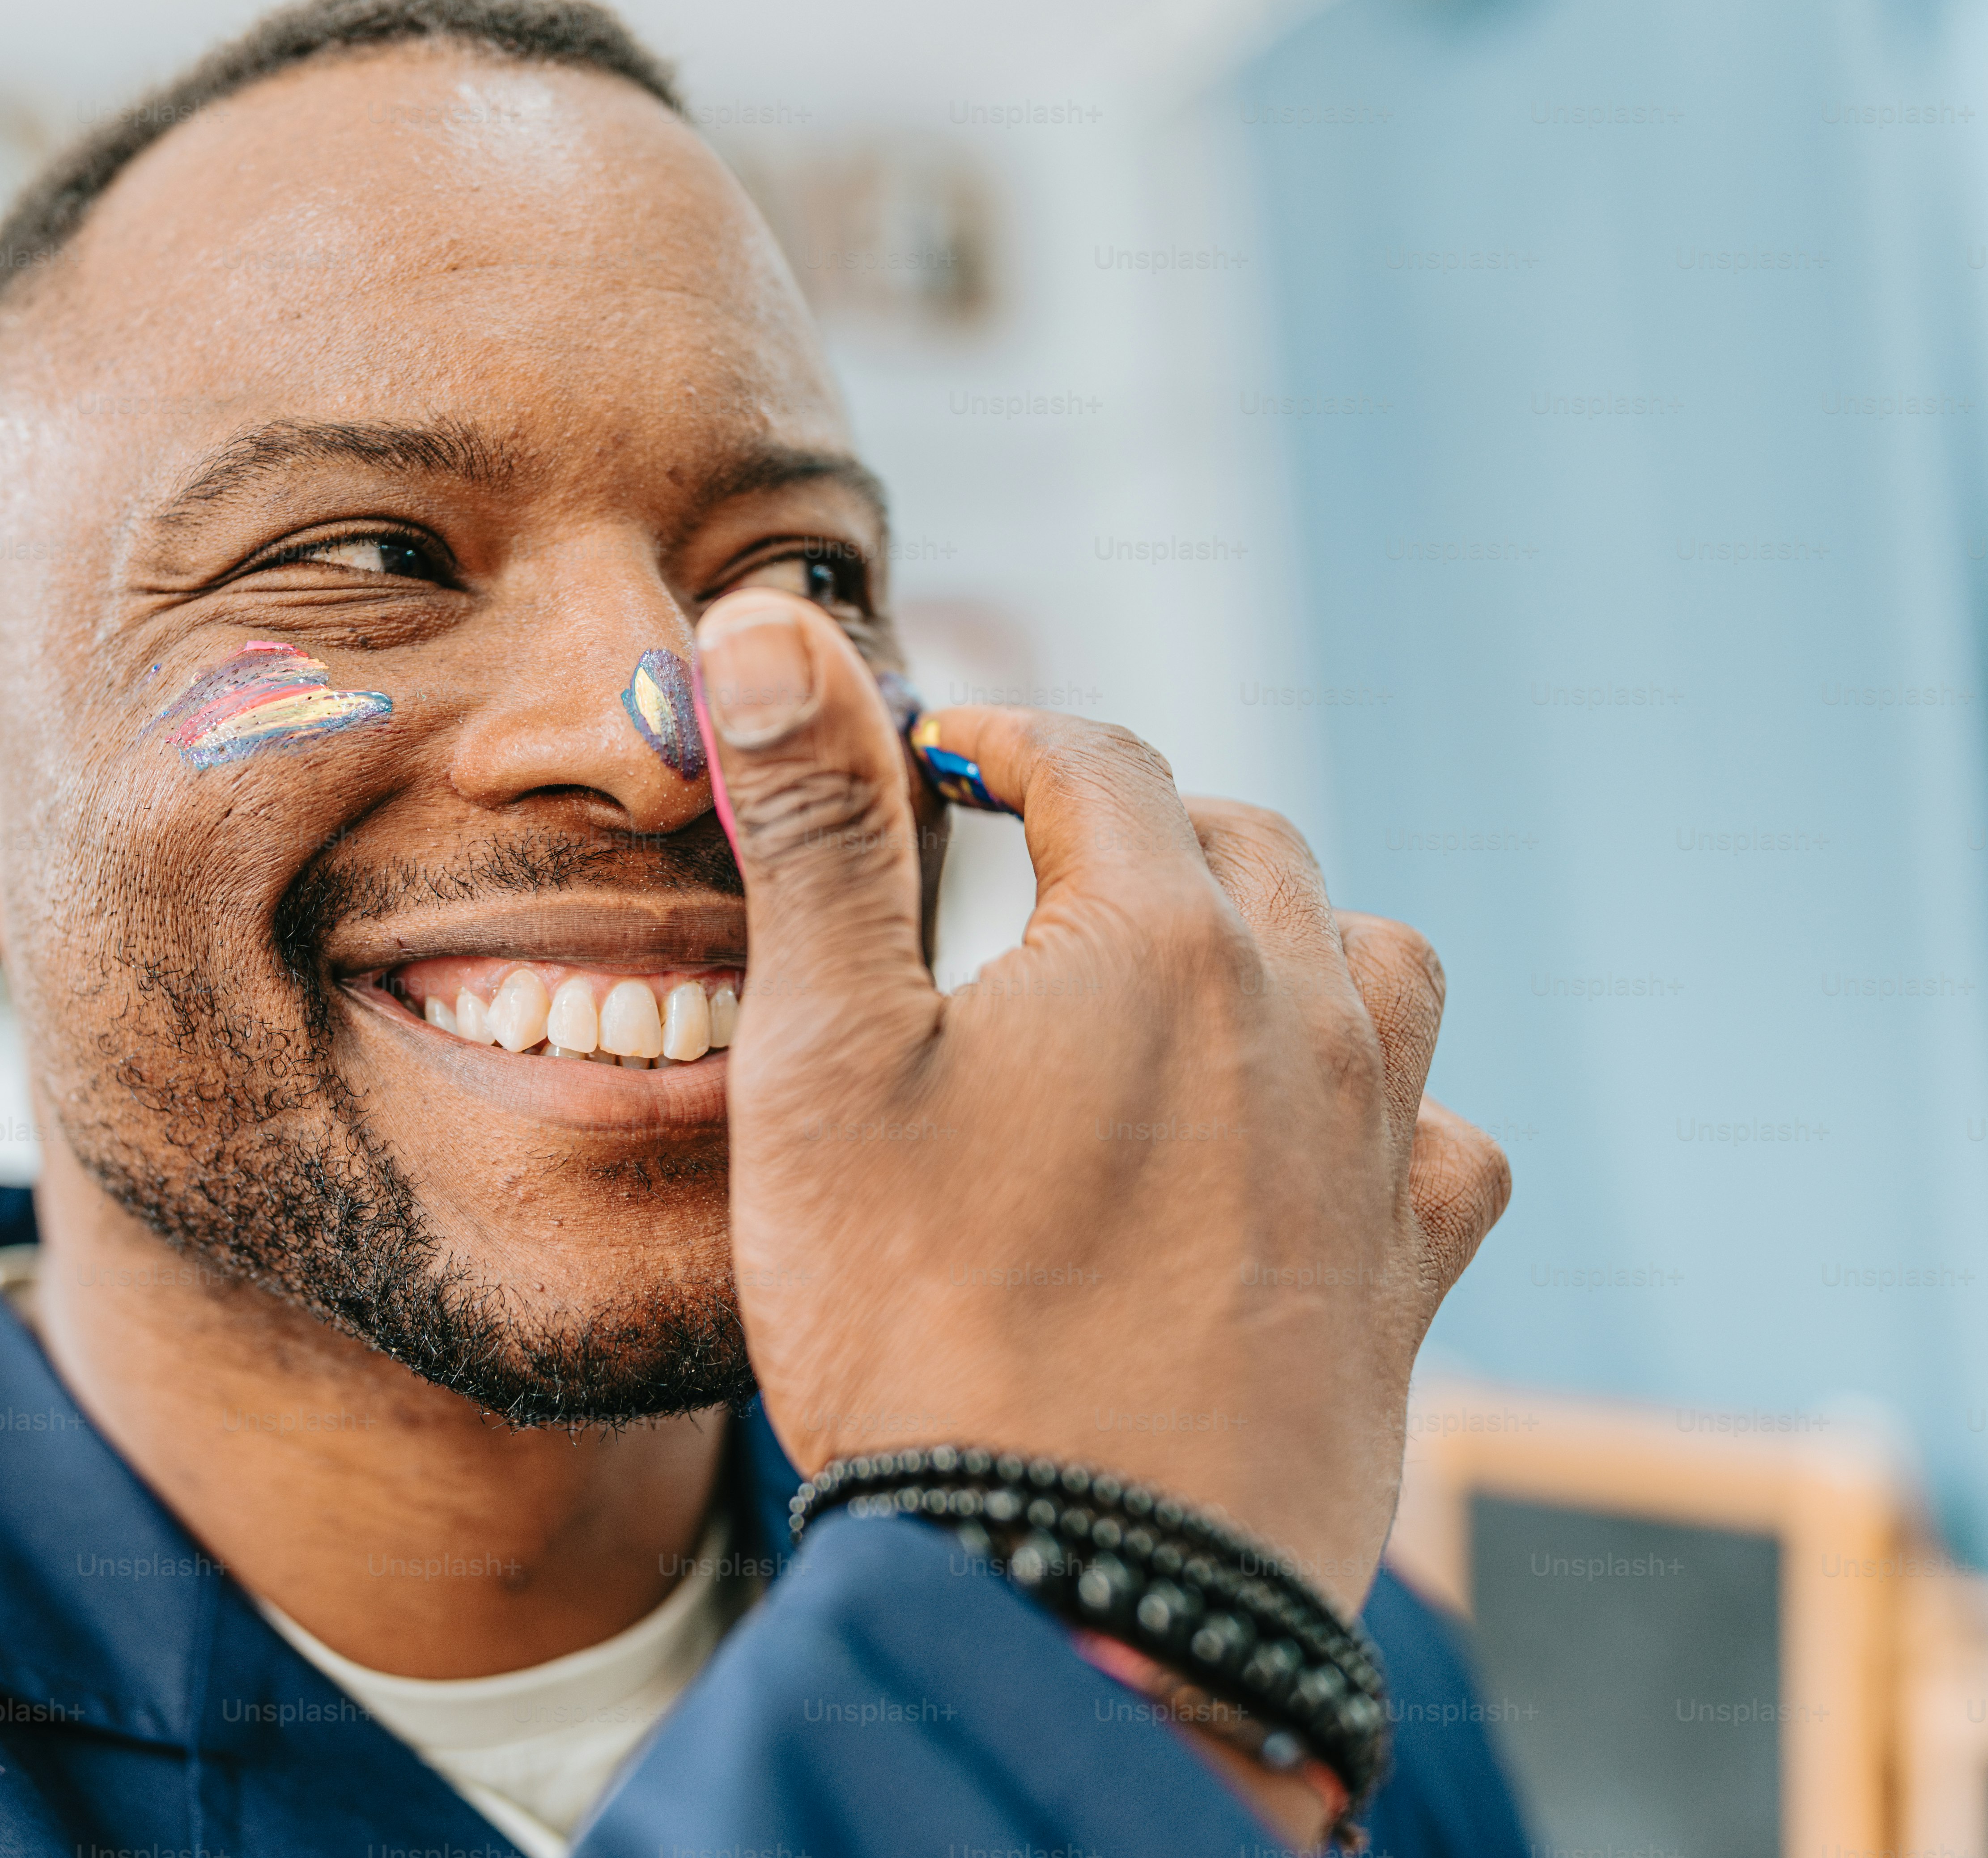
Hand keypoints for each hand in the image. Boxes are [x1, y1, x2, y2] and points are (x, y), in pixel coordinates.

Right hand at [696, 589, 1510, 1614]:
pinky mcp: (1409, 1272)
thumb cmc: (920, 1320)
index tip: (932, 765)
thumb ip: (817, 830)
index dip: (995, 740)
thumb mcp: (824, 1059)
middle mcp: (1300, 1011)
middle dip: (1128, 827)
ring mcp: (1374, 1144)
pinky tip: (1309, 1145)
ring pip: (1372, 959)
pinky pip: (1443, 1133)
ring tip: (1180, 989)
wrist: (1082, 1585)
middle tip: (1024, 875)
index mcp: (1153, 935)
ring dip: (1280, 938)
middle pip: (1236, 841)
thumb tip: (772, 630)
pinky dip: (1382, 1106)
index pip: (1088, 756)